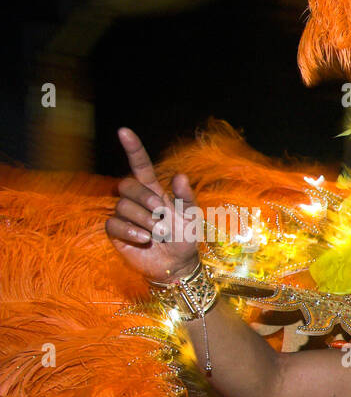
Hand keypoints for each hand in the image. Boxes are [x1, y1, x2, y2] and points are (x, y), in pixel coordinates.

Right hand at [105, 127, 202, 282]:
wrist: (178, 265)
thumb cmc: (185, 238)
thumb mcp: (192, 217)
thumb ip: (186, 197)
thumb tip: (179, 176)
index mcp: (154, 191)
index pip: (140, 165)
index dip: (133, 149)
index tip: (124, 131)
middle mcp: (137, 200)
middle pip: (127, 185)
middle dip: (144, 197)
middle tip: (161, 213)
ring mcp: (125, 215)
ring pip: (123, 206)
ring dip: (144, 221)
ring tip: (158, 234)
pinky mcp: (116, 232)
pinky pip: (114, 224)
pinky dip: (131, 231)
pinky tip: (144, 239)